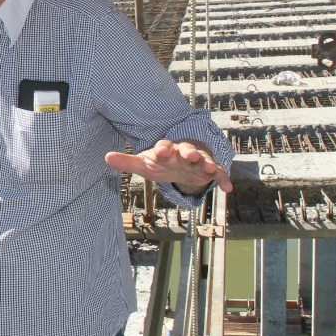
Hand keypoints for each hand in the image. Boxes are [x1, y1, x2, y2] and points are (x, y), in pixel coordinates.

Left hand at [106, 139, 231, 194]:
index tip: (159, 151)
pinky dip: (224, 179)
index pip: (164, 147)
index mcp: (167, 150)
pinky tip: (229, 188)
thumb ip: (127, 162)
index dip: (162, 149)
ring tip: (209, 168)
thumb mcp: (145, 164)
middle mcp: (184, 152)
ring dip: (207, 163)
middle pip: (186, 150)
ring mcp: (198, 161)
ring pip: (204, 159)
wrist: (183, 163)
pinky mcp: (209, 171)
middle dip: (188, 152)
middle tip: (190, 155)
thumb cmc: (162, 162)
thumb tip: (106, 157)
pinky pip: (218, 174)